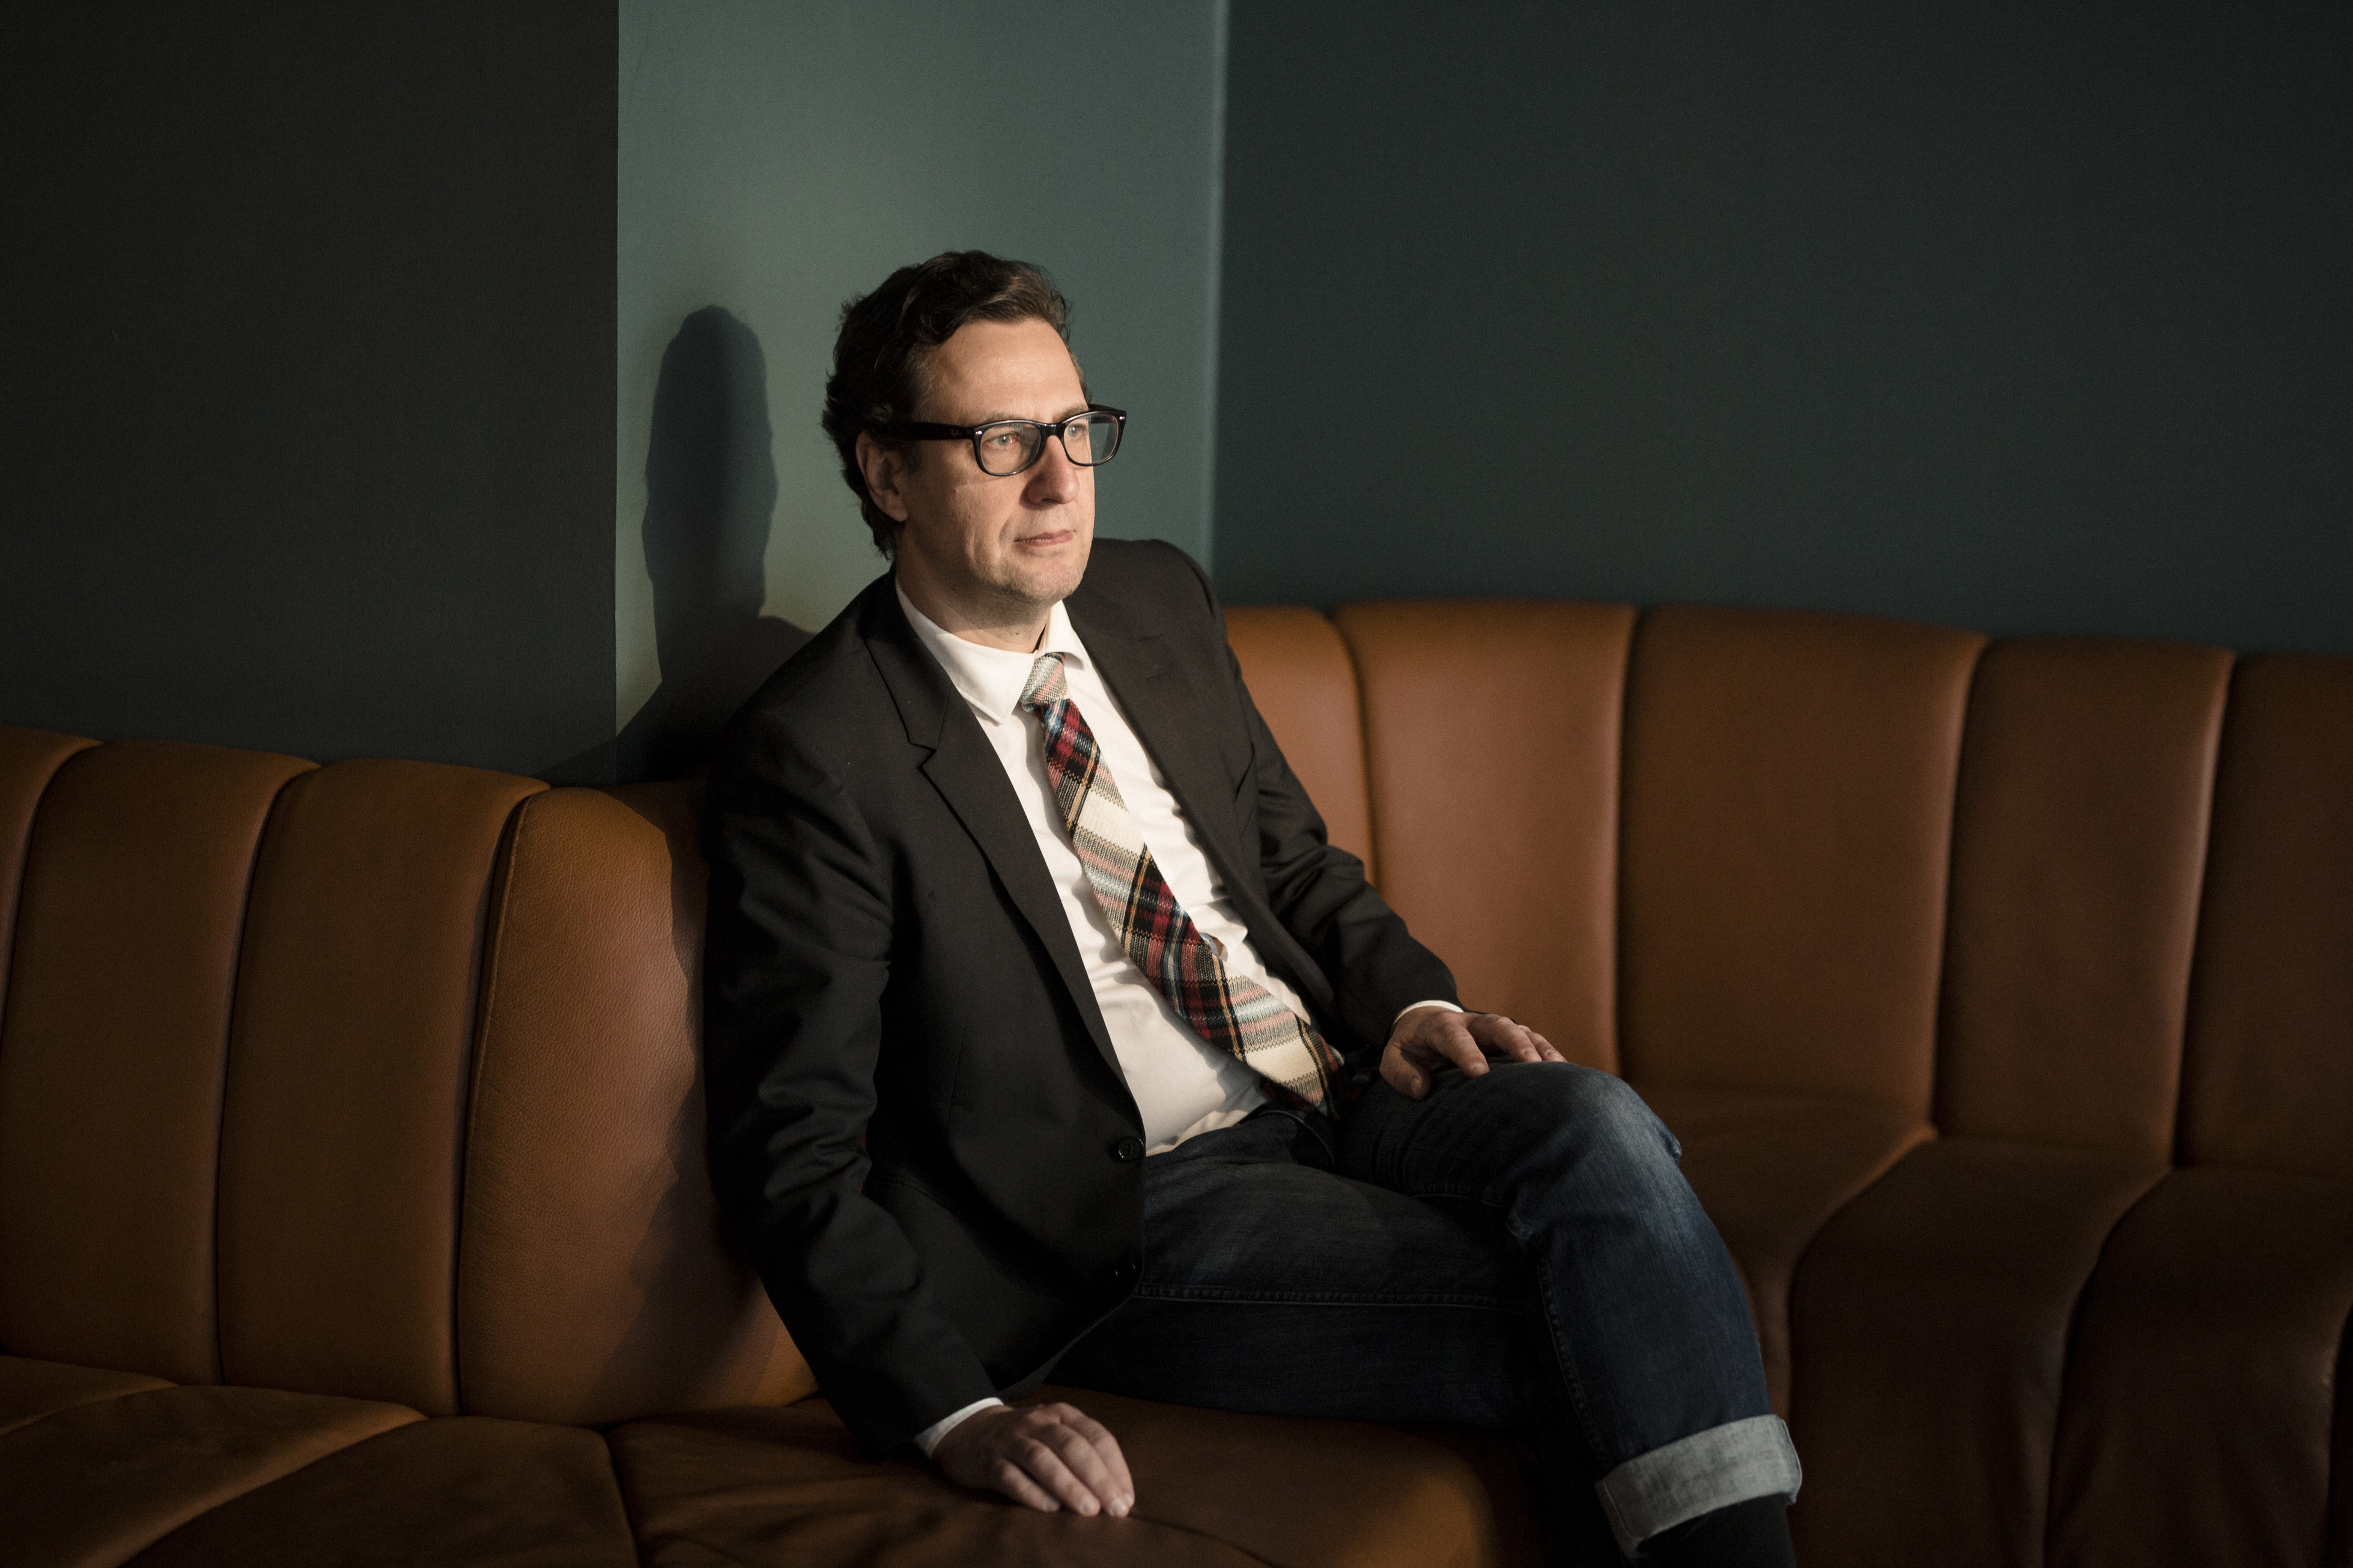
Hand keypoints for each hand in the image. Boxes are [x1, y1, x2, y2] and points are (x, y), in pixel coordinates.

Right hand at [931, 1400, 1134, 1517]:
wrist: (970, 1430)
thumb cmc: (1027, 1438)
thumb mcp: (1056, 1433)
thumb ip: (1083, 1454)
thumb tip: (1116, 1493)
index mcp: (1063, 1414)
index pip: (1097, 1437)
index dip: (1115, 1468)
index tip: (1126, 1499)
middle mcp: (1039, 1422)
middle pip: (1073, 1447)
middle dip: (1098, 1478)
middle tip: (1115, 1508)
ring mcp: (1012, 1441)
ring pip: (1043, 1459)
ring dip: (1069, 1485)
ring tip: (1088, 1510)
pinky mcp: (990, 1461)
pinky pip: (1011, 1477)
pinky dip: (1032, 1493)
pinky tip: (1050, 1508)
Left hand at [1381, 1006, 1564, 1098]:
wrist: (1425, 1022)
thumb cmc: (1411, 1048)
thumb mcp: (1393, 1058)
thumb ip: (1401, 1073)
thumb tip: (1422, 1089)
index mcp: (1441, 1026)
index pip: (1455, 1037)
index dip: (1467, 1053)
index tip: (1479, 1074)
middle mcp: (1474, 1022)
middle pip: (1499, 1026)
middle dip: (1515, 1044)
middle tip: (1530, 1065)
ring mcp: (1495, 1029)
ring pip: (1521, 1032)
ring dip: (1539, 1049)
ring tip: (1555, 1072)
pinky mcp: (1510, 1037)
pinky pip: (1534, 1041)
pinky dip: (1548, 1054)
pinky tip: (1563, 1073)